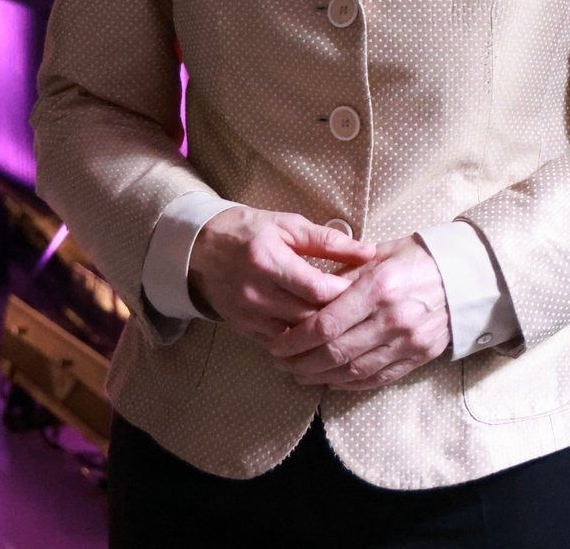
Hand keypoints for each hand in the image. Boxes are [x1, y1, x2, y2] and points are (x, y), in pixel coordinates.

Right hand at [186, 207, 375, 340]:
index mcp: (269, 260)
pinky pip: (280, 344)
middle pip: (310, 316)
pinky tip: (317, 333)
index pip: (318, 289)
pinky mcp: (243, 329)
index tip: (364, 289)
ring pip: (297, 335)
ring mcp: (248, 314)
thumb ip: (329, 241)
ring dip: (322, 331)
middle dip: (338, 315)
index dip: (346, 293)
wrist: (200, 250)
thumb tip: (369, 251)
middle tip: (361, 309)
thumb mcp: (289, 226)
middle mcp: (256, 292)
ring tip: (343, 321)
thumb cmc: (250, 232)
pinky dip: (301, 340)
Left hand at [264, 235, 451, 390]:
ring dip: (319, 377)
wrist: (467, 274)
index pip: (325, 325)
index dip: (294, 340)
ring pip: (352, 371)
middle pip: (334, 353)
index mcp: (379, 288)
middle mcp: (392, 319)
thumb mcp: (377, 255)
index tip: (276, 343)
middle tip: (280, 362)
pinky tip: (330, 380)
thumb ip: (343, 277)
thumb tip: (306, 297)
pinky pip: (376, 379)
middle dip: (299, 362)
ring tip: (298, 374)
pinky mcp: (418, 357)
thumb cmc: (417, 258)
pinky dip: (348, 384)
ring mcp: (407, 342)